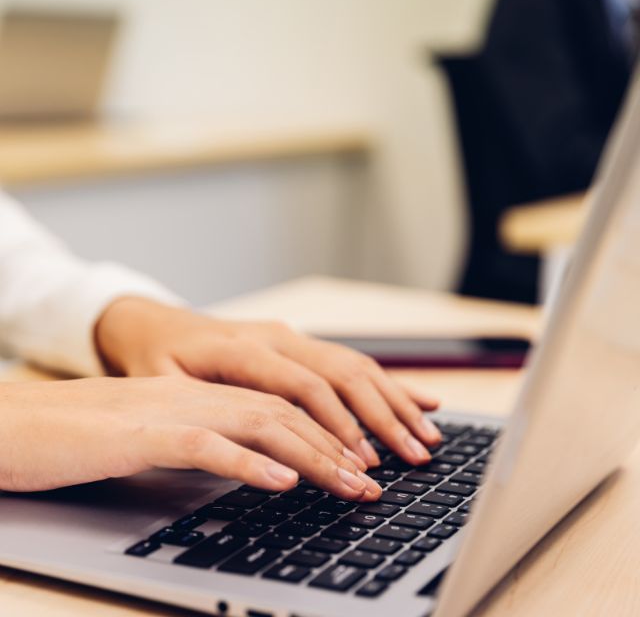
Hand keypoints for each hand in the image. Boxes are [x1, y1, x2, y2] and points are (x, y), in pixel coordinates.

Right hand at [0, 376, 380, 498]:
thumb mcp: (161, 433)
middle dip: (337, 447)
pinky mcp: (143, 434)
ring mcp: (173, 409)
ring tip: (349, 484)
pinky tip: (281, 481)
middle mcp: (199, 393)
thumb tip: (260, 465)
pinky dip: (250, 463)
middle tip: (374, 482)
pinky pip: (207, 445)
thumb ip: (209, 441)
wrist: (22, 421)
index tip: (363, 465)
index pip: (282, 405)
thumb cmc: (89, 433)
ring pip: (260, 424)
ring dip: (311, 456)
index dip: (328, 433)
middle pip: (285, 412)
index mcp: (205, 392)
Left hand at [95, 297, 440, 467]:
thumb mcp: (162, 386)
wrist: (155, 325)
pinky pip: (352, 363)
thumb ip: (204, 410)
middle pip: (343, 374)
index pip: (305, 387)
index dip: (339, 424)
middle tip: (414, 457)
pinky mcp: (302, 345)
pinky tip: (422, 399)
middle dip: (383, 418)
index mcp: (244, 348)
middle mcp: (278, 338)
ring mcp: (293, 338)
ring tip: (428, 436)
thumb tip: (245, 449)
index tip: (364, 461)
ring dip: (395, 403)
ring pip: (356, 367)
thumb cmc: (157, 360)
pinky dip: (389, 383)